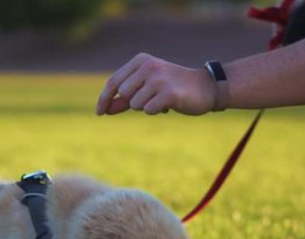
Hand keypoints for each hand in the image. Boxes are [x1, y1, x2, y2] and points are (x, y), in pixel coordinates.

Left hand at [96, 53, 216, 115]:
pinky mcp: (169, 93)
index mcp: (141, 60)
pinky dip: (156, 110)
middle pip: (124, 94)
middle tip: (152, 98)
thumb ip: (125, 98)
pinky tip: (169, 104)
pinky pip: (148, 110)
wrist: (205, 88)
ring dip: (147, 106)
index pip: (114, 81)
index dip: (104, 98)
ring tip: (162, 99)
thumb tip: (105, 109)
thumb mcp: (146, 88)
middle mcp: (148, 66)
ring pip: (135, 104)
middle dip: (134, 102)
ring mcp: (159, 78)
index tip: (99, 112)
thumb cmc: (172, 88)